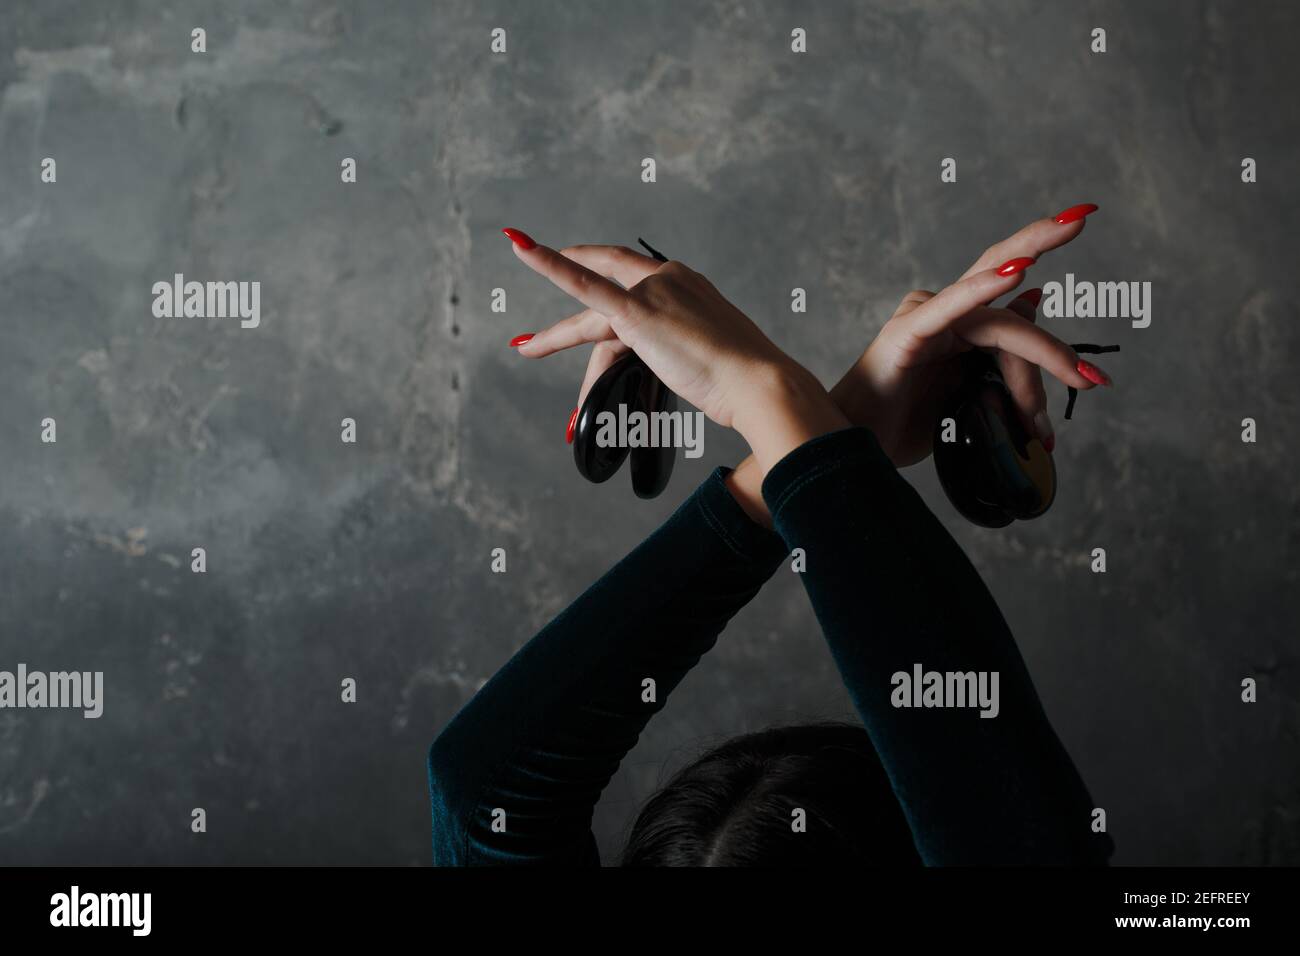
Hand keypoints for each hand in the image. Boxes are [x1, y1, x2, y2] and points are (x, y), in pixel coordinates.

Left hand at [504, 229, 848, 472]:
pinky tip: (521, 249)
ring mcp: (651, 292)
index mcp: (688, 284)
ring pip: (590, 318)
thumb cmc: (745, 382)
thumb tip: (688, 374)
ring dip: (555, 337)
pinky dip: (548, 263)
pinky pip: (582, 285)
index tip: (595, 306)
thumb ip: (691, 355)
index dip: (608, 296)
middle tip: (537, 334)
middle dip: (570, 313)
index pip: (635, 291)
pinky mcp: (636, 312)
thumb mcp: (715, 361)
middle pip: (605, 300)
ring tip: (525, 348)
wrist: (758, 381)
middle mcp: (668, 278)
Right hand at [833, 209, 1111, 466]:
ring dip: (1043, 350)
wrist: (855, 450)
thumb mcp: (971, 392)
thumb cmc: (903, 424)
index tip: (1093, 382)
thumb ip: (1001, 352)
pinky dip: (983, 288)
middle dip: (1044, 237)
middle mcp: (941, 313)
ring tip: (1080, 376)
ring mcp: (924, 320)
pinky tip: (1017, 271)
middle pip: (1000, 267)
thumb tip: (1032, 298)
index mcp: (956, 326)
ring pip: (997, 320)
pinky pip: (953, 307)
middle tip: (1086, 215)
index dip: (1055, 348)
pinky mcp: (909, 333)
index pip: (1015, 321)